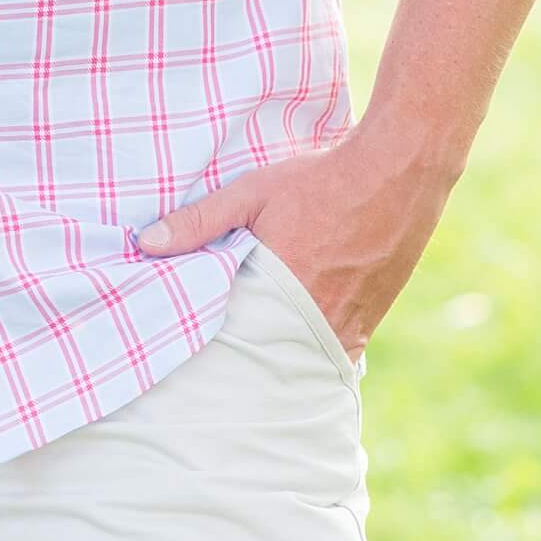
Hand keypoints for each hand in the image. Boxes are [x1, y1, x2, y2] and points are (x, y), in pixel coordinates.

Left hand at [134, 128, 454, 359]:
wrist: (397, 175)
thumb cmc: (319, 181)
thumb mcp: (252, 192)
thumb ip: (200, 220)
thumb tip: (144, 243)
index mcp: (283, 293)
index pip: (235, 342)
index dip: (213, 349)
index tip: (188, 355)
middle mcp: (320, 321)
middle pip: (271, 359)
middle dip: (246, 363)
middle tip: (217, 366)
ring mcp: (352, 327)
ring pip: (303, 358)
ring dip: (280, 357)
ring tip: (253, 354)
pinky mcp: (372, 322)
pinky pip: (335, 351)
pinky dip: (312, 347)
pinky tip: (295, 338)